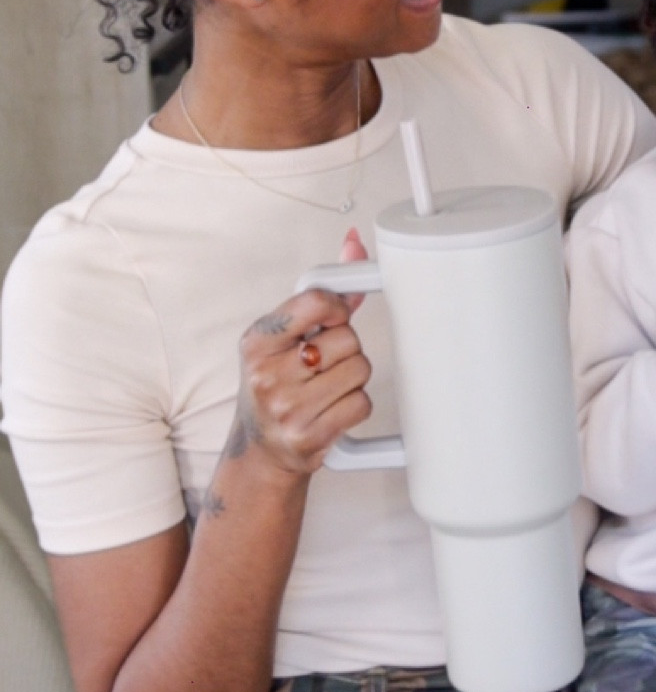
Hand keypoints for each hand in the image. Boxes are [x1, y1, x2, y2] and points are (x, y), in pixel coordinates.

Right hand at [230, 228, 372, 475]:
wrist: (260, 449)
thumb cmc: (276, 382)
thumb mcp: (286, 336)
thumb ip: (324, 294)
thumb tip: (356, 242)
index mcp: (258, 340)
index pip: (318, 301)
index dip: (338, 309)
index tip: (334, 319)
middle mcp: (267, 373)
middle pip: (348, 339)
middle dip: (346, 350)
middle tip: (323, 364)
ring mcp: (286, 407)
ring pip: (360, 370)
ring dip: (353, 378)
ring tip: (328, 387)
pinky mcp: (308, 436)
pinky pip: (361, 404)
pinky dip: (355, 405)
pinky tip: (332, 409)